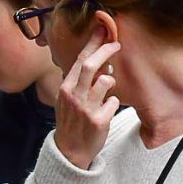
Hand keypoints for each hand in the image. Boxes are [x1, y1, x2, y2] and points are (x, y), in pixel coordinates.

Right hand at [55, 29, 120, 169]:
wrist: (70, 151)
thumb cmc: (72, 122)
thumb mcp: (67, 100)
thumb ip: (79, 82)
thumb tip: (98, 64)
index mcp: (65, 88)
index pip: (78, 59)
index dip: (92, 43)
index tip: (102, 31)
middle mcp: (74, 96)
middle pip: (90, 65)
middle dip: (105, 51)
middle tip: (116, 44)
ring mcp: (86, 108)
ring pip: (105, 82)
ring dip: (110, 81)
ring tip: (107, 89)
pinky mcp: (99, 121)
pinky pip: (114, 102)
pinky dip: (113, 103)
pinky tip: (106, 111)